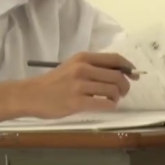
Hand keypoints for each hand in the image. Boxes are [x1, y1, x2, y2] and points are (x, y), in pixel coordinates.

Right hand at [22, 52, 136, 118]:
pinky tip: (104, 106)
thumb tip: (119, 74)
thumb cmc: (52, 82)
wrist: (31, 95)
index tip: (134, 75)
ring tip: (110, 100)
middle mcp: (83, 69)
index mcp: (82, 58)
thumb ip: (92, 68)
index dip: (128, 67)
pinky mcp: (77, 102)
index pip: (114, 59)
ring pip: (113, 91)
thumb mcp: (71, 67)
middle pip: (117, 76)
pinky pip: (104, 104)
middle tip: (122, 93)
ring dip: (116, 97)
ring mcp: (80, 86)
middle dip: (125, 86)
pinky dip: (109, 106)